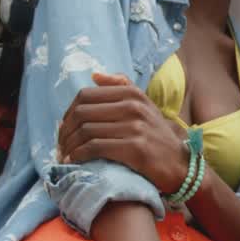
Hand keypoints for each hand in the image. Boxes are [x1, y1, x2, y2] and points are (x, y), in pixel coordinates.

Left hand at [58, 72, 188, 192]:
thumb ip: (122, 87)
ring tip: (64, 155)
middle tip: (60, 145)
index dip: (68, 112)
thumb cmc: (157, 137)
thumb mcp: (145, 106)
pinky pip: (95, 148)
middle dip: (64, 131)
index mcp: (131, 94)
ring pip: (86, 131)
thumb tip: (95, 75)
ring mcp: (135, 127)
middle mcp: (133, 107)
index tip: (64, 128)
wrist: (180, 165)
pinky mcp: (135, 149)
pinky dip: (78, 156)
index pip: (85, 95)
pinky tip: (74, 162)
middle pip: (82, 113)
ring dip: (69, 146)